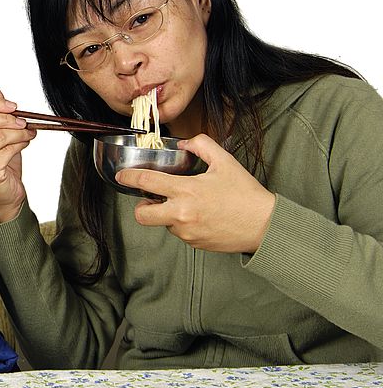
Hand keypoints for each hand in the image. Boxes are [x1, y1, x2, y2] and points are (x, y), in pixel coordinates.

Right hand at [0, 87, 36, 222]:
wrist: (6, 194)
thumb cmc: (3, 163)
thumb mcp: (1, 134)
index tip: (14, 106)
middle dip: (8, 118)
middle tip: (24, 122)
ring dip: (20, 133)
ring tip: (29, 135)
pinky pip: (8, 150)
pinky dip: (21, 145)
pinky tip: (24, 146)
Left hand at [114, 134, 275, 253]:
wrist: (264, 226)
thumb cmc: (245, 194)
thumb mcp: (225, 162)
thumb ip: (202, 145)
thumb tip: (184, 143)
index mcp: (187, 191)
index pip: (147, 183)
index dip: (129, 178)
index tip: (122, 176)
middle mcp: (182, 214)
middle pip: (142, 216)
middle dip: (140, 207)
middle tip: (150, 199)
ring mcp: (186, 232)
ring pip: (163, 223)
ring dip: (168, 214)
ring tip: (190, 205)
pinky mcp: (193, 243)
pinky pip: (179, 232)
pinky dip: (183, 224)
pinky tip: (201, 216)